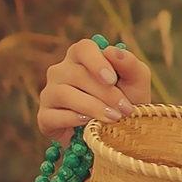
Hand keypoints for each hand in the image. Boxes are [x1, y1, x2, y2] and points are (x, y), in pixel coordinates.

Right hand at [37, 37, 155, 140]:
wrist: (117, 133)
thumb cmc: (127, 100)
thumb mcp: (136, 81)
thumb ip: (129, 64)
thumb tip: (111, 51)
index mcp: (81, 57)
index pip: (83, 48)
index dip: (97, 62)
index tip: (112, 80)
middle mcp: (61, 71)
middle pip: (77, 74)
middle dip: (105, 93)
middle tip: (125, 109)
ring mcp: (49, 93)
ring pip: (63, 93)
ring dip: (92, 107)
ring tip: (113, 118)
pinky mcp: (45, 116)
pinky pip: (53, 115)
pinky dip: (74, 120)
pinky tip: (90, 124)